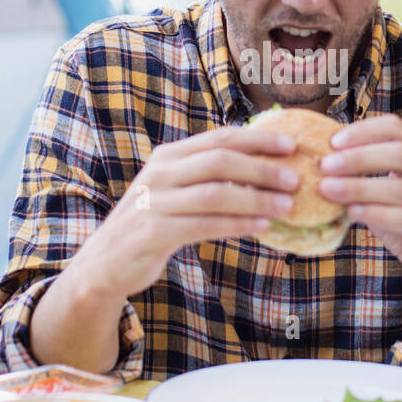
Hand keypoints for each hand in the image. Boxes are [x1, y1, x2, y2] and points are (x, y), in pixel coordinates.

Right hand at [73, 126, 300, 297]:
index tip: (292, 144)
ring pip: (214, 193)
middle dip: (261, 167)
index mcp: (168, 156)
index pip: (219, 138)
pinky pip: (203, 225)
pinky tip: (262, 228)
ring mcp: (154, 202)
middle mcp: (159, 173)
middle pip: (219, 161)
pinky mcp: (153, 233)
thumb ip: (207, 177)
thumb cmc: (152, 224)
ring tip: (288, 205)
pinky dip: (236, 225)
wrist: (104, 263)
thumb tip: (263, 169)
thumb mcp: (175, 191)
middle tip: (296, 178)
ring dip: (255, 198)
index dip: (258, 139)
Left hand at [317, 113, 401, 303]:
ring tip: (327, 189)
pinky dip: (375, 212)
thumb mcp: (383, 199)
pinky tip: (351, 212)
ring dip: (359, 186)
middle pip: (401, 152)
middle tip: (325, 165)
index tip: (332, 142)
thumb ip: (362, 181)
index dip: (363, 130)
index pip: (396, 128)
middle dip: (359, 156)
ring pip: (400, 187)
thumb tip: (321, 165)